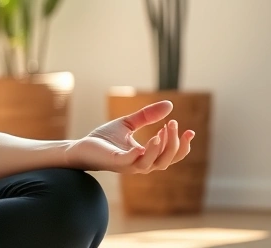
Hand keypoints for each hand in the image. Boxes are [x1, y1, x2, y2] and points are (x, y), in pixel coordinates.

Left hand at [63, 100, 194, 173]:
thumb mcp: (129, 124)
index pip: (172, 156)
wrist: (81, 147)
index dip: (183, 146)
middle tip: (172, 123)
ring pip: (154, 163)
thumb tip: (169, 104)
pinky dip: (145, 152)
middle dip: (174, 143)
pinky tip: (152, 138)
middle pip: (167, 160)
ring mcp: (129, 165)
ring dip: (162, 148)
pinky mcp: (116, 162)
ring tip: (164, 130)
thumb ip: (147, 116)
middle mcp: (141, 164)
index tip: (190, 131)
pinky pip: (134, 161)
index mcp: (147, 157)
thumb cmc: (105, 139)